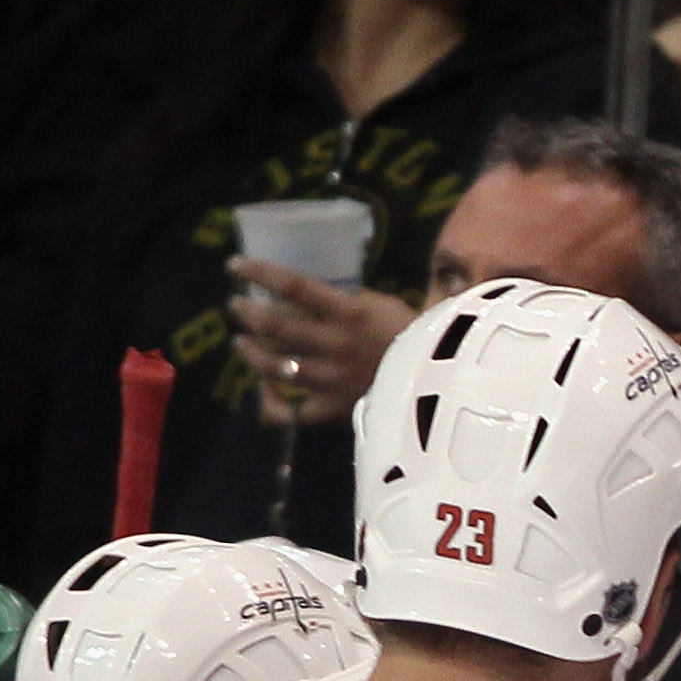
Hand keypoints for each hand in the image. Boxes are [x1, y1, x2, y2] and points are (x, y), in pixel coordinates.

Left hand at [229, 259, 417, 426]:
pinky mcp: (336, 410)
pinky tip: (263, 396)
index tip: (234, 266)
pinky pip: (294, 413)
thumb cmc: (422, 339)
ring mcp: (333, 380)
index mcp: (350, 313)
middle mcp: (335, 345)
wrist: (446, 386)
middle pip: (277, 326)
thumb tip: (314, 295)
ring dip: (252, 354)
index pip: (293, 286)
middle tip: (238, 308)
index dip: (259, 274)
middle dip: (249, 314)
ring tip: (242, 346)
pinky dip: (273, 407)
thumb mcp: (386, 305)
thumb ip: (350, 301)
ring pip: (276, 367)